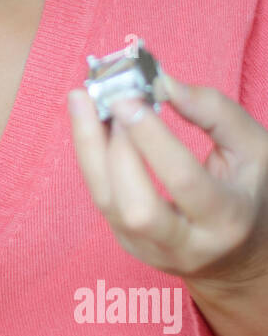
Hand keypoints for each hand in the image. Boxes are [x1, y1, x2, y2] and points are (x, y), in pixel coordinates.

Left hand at [67, 72, 267, 290]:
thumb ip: (213, 112)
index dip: (152, 139)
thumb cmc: (250, 190)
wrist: (241, 251)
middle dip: (117, 149)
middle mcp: (187, 245)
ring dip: (90, 148)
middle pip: (137, 208)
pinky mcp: (127, 243)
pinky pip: (101, 200)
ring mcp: (151, 250)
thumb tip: (162, 84)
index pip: (184, 182)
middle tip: (110, 100)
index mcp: (227, 220)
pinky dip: (91, 158)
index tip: (129, 99)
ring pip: (107, 204)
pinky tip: (88, 124)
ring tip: (83, 101)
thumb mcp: (252, 147)